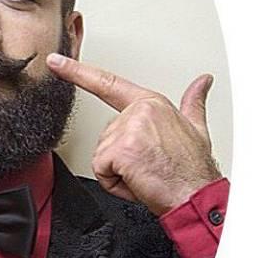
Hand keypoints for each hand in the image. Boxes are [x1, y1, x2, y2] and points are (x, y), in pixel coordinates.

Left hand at [47, 54, 220, 215]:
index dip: (77, 72)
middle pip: (104, 136)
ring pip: (101, 154)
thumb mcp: (196, 129)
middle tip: (148, 165)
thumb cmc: (194, 169)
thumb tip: (202, 82)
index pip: (107, 84)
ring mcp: (128, 129)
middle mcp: (138, 111)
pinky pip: (100, 169)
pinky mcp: (120, 150)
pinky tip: (137, 182)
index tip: (55, 62)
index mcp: (151, 103)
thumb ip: (192, 102)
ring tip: (145, 174)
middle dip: (120, 157)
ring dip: (118, 172)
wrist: (197, 196)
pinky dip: (115, 183)